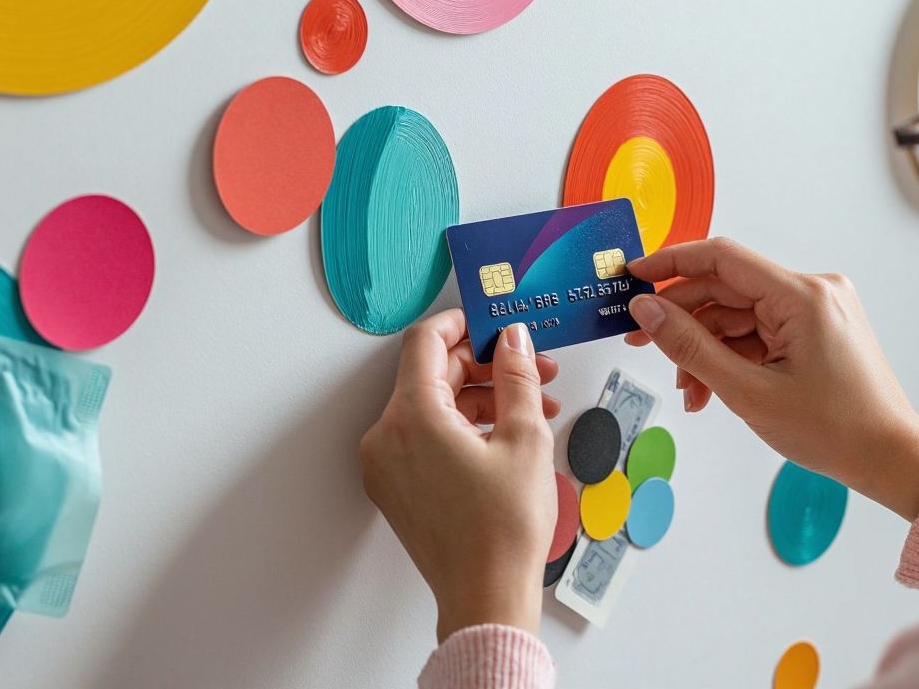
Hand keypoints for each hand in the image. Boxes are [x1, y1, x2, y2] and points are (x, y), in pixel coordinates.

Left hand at [360, 311, 560, 641]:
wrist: (486, 597)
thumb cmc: (505, 528)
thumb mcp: (525, 437)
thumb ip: (517, 376)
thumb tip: (513, 338)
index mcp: (412, 416)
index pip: (425, 341)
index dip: (462, 323)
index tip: (492, 321)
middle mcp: (386, 437)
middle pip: (431, 374)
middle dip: (485, 366)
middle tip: (532, 369)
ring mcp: (385, 465)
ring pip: (431, 407)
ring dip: (479, 399)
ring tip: (533, 409)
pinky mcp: (395, 487)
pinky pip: (423, 437)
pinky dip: (461, 428)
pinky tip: (505, 436)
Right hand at [624, 238, 918, 520]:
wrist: (890, 457)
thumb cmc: (835, 430)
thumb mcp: (748, 391)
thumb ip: (690, 346)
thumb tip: (647, 311)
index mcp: (802, 295)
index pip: (721, 258)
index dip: (671, 263)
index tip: (633, 277)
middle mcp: (813, 290)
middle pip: (727, 289)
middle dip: (683, 320)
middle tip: (639, 342)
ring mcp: (817, 309)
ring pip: (739, 315)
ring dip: (707, 348)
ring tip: (689, 391)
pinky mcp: (817, 328)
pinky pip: (760, 331)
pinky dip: (733, 356)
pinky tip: (713, 389)